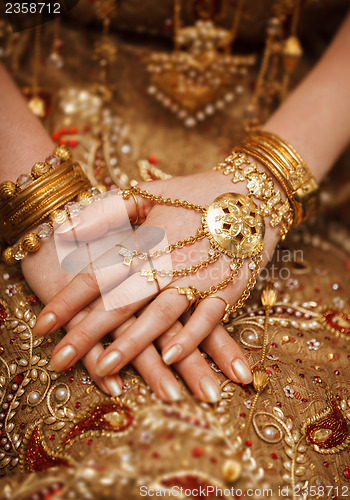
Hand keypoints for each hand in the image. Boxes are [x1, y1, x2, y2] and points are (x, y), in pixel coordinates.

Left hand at [33, 169, 280, 400]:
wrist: (253, 192)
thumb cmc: (196, 194)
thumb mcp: (149, 193)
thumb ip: (108, 211)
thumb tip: (66, 227)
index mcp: (146, 239)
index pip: (100, 272)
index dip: (69, 299)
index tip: (42, 324)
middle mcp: (169, 261)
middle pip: (122, 300)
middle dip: (87, 331)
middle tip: (58, 360)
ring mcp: (200, 276)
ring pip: (161, 313)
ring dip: (133, 342)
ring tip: (104, 367)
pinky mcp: (229, 287)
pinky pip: (209, 316)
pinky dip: (191, 336)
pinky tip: (172, 357)